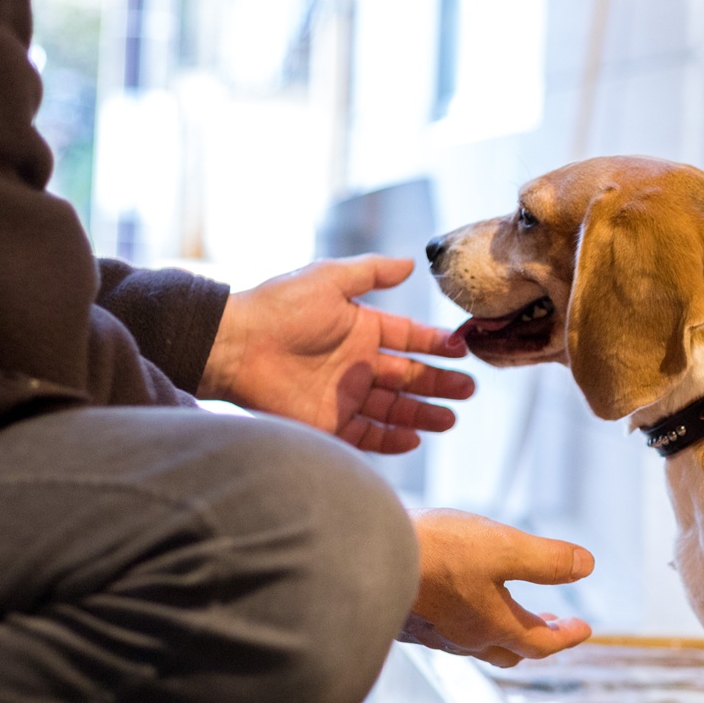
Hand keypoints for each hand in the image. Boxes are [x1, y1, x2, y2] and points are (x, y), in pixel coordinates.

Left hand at [200, 255, 474, 452]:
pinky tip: (415, 439)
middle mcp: (355, 364)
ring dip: (422, 414)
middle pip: (408, 377)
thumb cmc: (278, 307)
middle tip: (468, 389)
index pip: (408, 339)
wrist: (235, 345)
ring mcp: (342, 395)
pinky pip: (366, 436)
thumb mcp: (330, 278)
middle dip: (439, 384)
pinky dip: (390, 439)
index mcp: (359, 329)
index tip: (461, 349)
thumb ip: (372, 271)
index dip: (435, 344)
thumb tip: (410, 263)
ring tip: (450, 419)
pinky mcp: (327, 424)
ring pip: (393, 409)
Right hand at [400, 509, 595, 667]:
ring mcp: (433, 633)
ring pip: (476, 643)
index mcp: (494, 626)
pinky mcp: (406, 621)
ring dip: (500, 630)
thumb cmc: (436, 553)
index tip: (584, 629)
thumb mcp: (504, 548)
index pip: (541, 643)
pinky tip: (455, 603)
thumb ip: (547, 559)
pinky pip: (446, 633)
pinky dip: (466, 622)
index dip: (566, 636)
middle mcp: (464, 638)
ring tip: (505, 610)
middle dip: (535, 636)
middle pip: (509, 649)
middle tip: (550, 623)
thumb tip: (586, 565)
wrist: (365, 558)